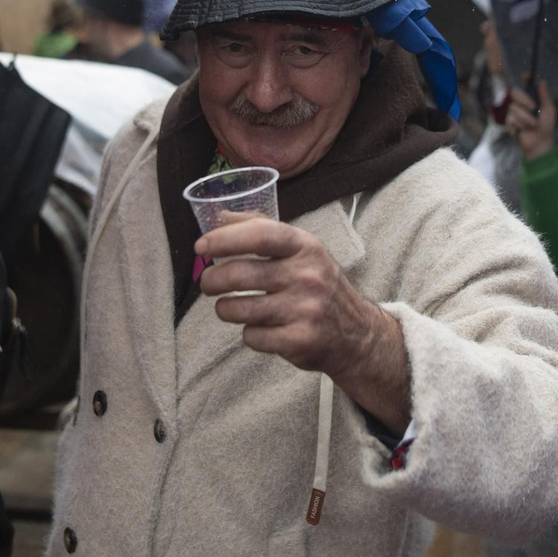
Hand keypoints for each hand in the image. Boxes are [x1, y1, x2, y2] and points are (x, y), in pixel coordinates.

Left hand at [197, 217, 409, 431]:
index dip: (223, 239)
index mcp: (305, 246)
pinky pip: (252, 337)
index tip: (200, 246)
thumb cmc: (318, 286)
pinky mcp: (300, 340)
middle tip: (208, 284)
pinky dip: (248, 334)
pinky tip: (261, 329)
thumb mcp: (301, 249)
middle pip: (240, 274)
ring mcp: (306, 309)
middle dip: (212, 280)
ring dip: (225, 309)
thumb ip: (261, 228)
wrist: (357, 334)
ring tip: (231, 307)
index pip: (259, 235)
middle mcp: (308, 275)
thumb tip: (219, 216)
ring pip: (239, 309)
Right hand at [505, 79, 555, 160]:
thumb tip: (542, 81)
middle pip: (514, 92)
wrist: (539, 142)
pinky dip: (519, 125)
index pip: (526, 85)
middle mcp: (521, 103)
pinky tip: (522, 130)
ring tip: (531, 125)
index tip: (526, 75)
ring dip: (525, 118)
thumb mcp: (548, 110)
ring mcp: (513, 112)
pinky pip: (510, 118)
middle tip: (534, 108)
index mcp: (532, 99)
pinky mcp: (508, 122)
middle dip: (524, 100)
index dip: (525, 79)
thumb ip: (544, 96)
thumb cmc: (546, 126)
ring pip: (513, 108)